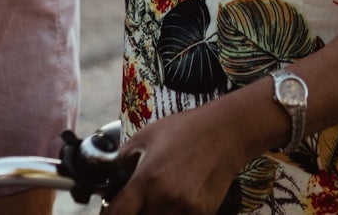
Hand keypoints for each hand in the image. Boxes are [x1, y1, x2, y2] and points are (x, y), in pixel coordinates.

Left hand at [102, 103, 251, 214]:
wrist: (226, 131)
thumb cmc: (186, 130)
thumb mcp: (147, 135)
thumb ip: (123, 158)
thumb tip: (111, 177)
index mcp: (146, 179)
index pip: (116, 214)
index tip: (111, 211)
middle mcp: (164, 198)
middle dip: (134, 214)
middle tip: (136, 205)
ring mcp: (185, 209)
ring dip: (153, 214)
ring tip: (157, 202)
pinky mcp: (203, 214)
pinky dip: (174, 213)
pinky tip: (176, 202)